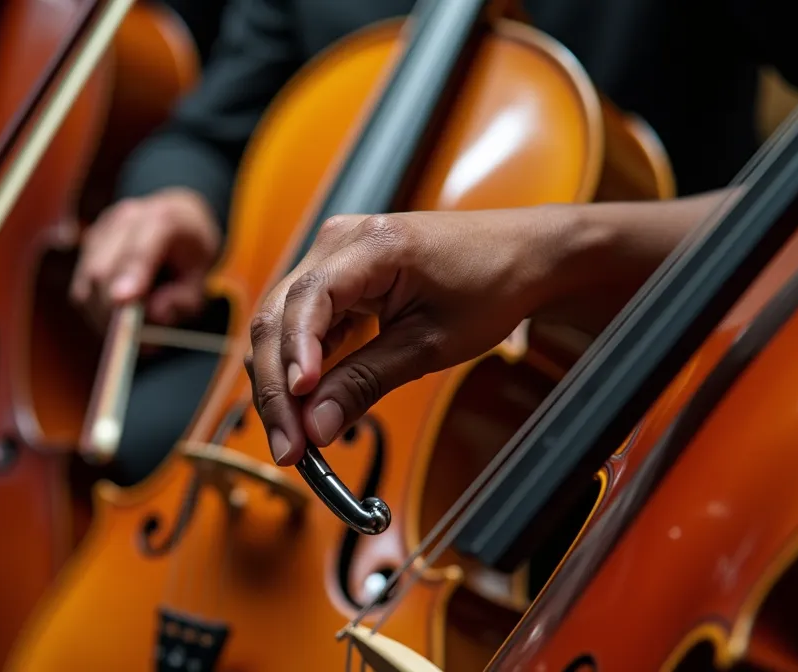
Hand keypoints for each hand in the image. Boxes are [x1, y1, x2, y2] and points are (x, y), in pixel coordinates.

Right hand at [70, 188, 219, 327]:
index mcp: (165, 219)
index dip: (130, 274)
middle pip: (103, 268)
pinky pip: (82, 287)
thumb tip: (154, 315)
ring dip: (104, 316)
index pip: (142, 247)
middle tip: (137, 345)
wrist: (176, 217)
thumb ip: (183, 299)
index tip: (123, 302)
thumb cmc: (190, 254)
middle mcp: (126, 219)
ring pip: (87, 282)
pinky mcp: (87, 247)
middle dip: (112, 312)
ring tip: (133, 332)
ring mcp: (101, 230)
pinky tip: (120, 316)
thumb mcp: (201, 279)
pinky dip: (97, 310)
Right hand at [246, 210, 581, 465]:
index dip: (294, 356)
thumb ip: (366, 381)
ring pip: (280, 323)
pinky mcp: (336, 277)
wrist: (520, 257)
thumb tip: (318, 426)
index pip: (307, 299)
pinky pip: (300, 323)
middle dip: (276, 387)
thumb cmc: (489, 285)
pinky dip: (298, 366)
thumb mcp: (430, 344)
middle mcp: (338, 240)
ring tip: (294, 437)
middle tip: (289, 447)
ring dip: (280, 382)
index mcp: (369, 244)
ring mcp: (333, 256)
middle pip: (277, 316)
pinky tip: (306, 407)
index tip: (300, 407)